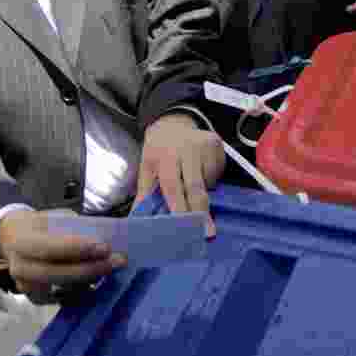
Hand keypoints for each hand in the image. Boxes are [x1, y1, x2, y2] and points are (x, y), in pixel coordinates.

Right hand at [0, 209, 125, 303]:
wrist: (14, 237)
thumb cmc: (42, 225)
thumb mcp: (55, 217)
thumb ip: (74, 227)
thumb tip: (105, 237)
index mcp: (22, 241)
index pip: (48, 247)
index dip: (77, 248)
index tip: (105, 246)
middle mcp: (19, 266)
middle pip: (54, 273)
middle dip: (88, 268)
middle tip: (116, 262)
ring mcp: (23, 285)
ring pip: (58, 288)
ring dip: (87, 281)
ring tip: (109, 271)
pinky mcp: (32, 296)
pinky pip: (56, 300)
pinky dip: (76, 295)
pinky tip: (94, 287)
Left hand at [136, 114, 224, 235]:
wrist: (173, 123)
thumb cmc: (158, 151)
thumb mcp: (147, 168)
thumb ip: (144, 194)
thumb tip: (137, 221)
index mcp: (165, 156)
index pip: (173, 185)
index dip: (179, 206)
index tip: (184, 226)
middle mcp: (186, 149)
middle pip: (196, 186)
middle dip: (201, 211)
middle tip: (208, 233)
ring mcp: (204, 145)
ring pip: (209, 180)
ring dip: (205, 195)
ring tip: (197, 195)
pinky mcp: (217, 145)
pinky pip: (218, 172)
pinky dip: (212, 182)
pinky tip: (203, 177)